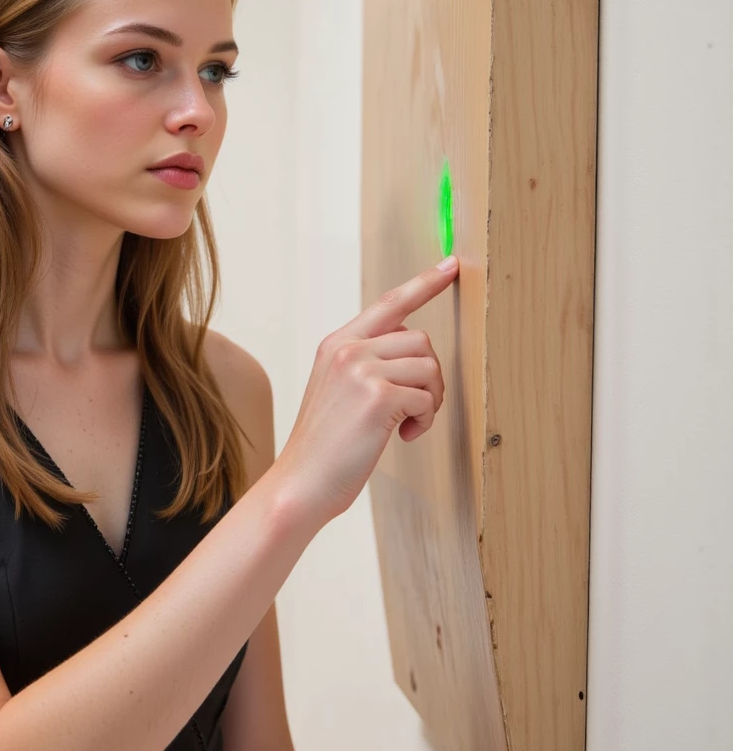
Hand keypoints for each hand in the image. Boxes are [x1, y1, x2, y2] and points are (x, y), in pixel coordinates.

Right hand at [272, 256, 457, 526]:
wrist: (300, 484)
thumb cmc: (324, 448)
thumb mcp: (337, 392)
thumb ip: (367, 364)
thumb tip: (414, 352)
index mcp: (336, 344)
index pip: (388, 304)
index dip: (424, 284)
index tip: (450, 266)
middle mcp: (347, 350)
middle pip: (420, 340)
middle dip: (430, 378)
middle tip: (416, 410)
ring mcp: (361, 370)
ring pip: (429, 367)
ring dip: (430, 401)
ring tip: (407, 425)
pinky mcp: (378, 397)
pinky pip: (427, 397)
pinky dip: (424, 420)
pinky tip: (403, 436)